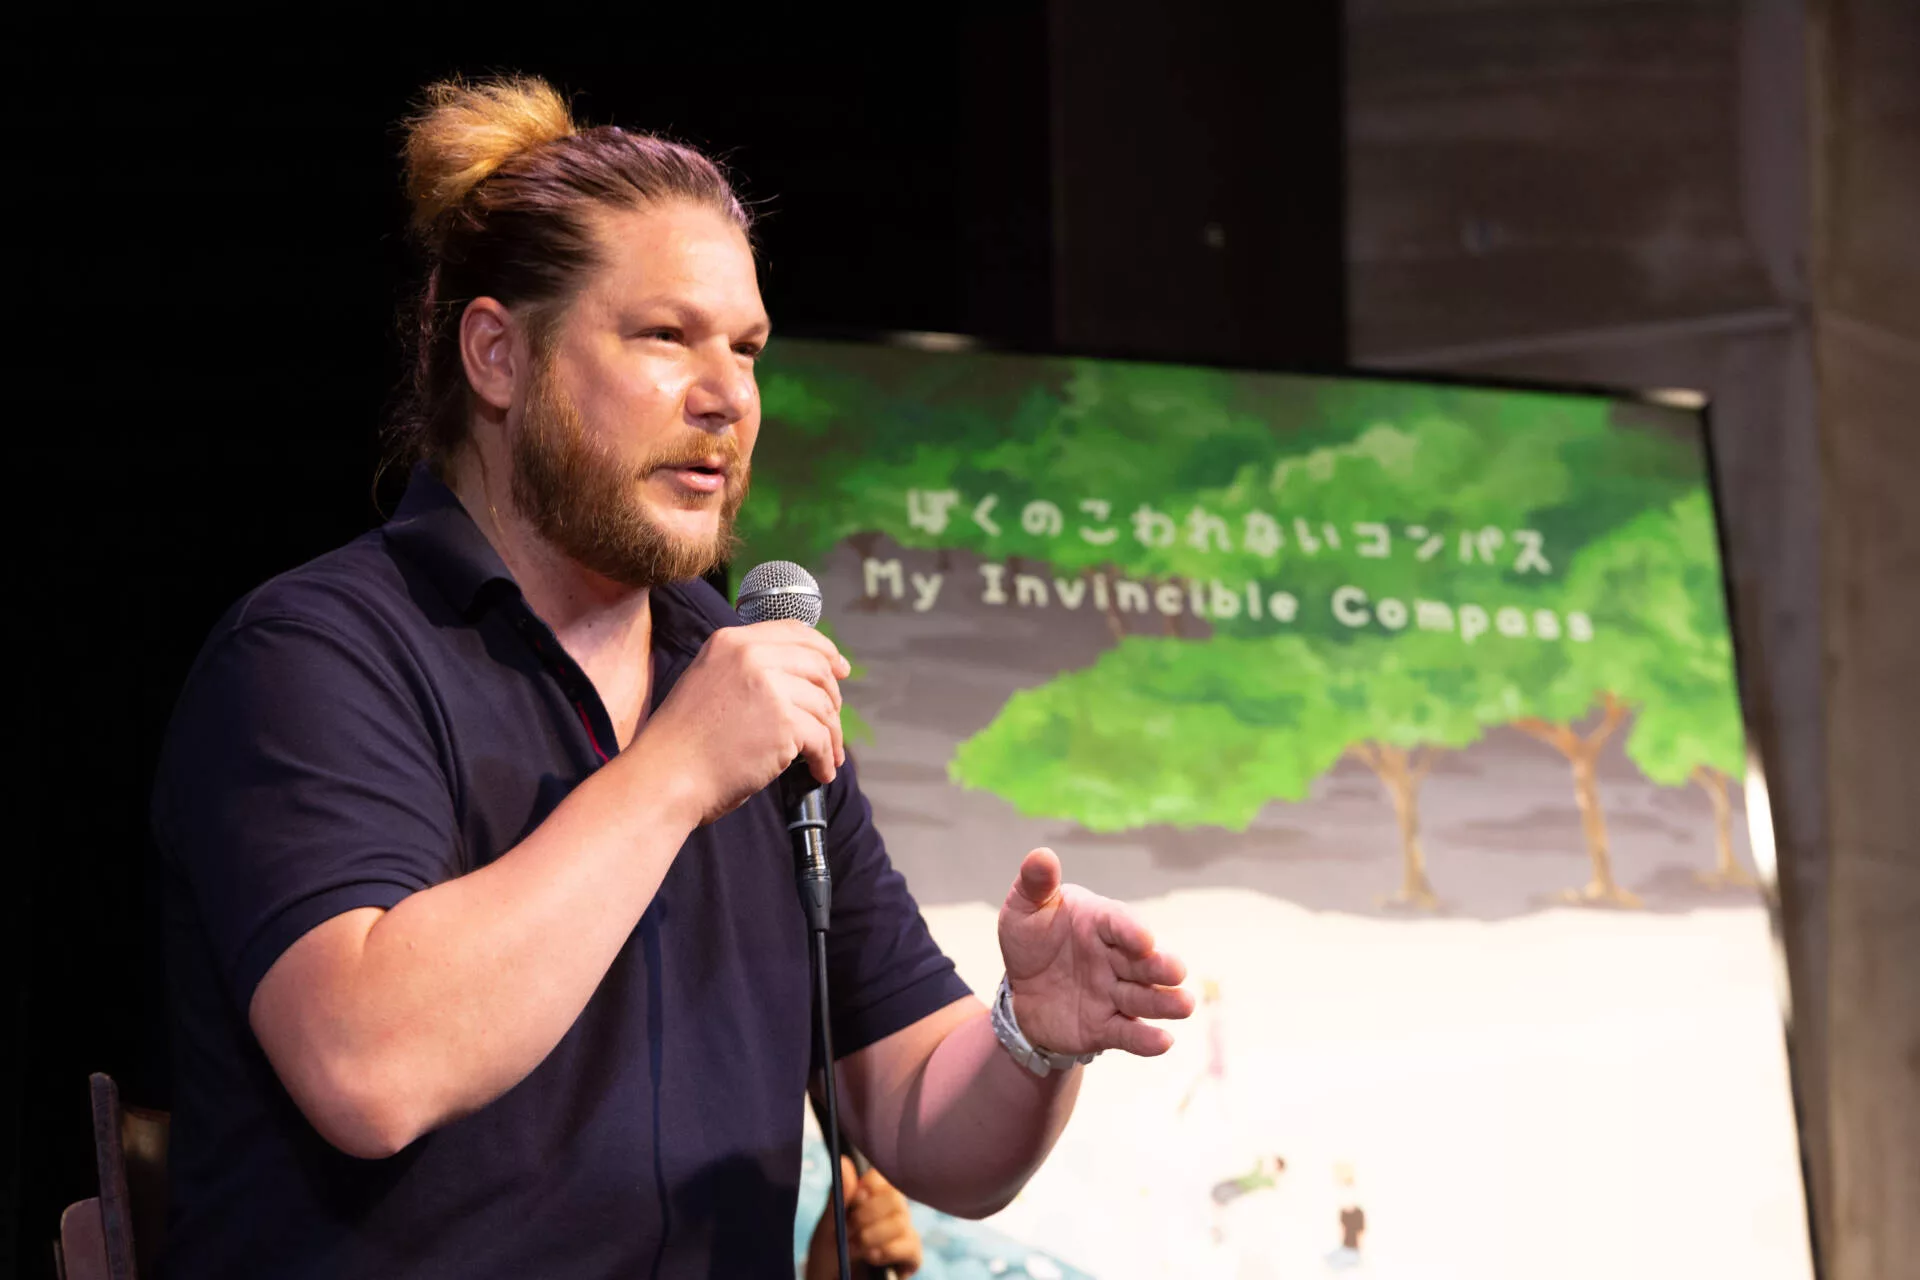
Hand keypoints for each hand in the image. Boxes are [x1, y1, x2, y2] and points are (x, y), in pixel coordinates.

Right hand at [634, 620, 849, 824]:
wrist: (666, 775)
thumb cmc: (685, 742)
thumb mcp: (708, 683)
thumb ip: (747, 671)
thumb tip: (798, 680)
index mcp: (731, 641)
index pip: (793, 632)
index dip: (825, 650)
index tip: (840, 670)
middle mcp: (751, 655)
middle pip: (817, 666)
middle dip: (833, 697)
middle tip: (834, 723)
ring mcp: (769, 686)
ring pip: (823, 705)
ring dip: (831, 735)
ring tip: (827, 757)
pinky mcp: (783, 721)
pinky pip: (821, 738)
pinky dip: (825, 758)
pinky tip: (820, 772)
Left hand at [807, 1156, 922, 1279]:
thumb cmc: (828, 1257)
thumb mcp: (826, 1228)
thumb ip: (838, 1197)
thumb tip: (844, 1161)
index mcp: (872, 1199)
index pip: (883, 1176)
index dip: (871, 1186)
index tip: (857, 1199)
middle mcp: (892, 1213)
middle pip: (894, 1198)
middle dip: (867, 1216)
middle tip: (849, 1231)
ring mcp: (903, 1235)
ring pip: (901, 1221)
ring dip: (873, 1236)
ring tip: (854, 1249)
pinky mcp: (911, 1257)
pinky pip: (911, 1245)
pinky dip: (889, 1250)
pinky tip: (872, 1257)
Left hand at [998, 848, 1193, 1057]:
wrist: (1022, 989)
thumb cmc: (1031, 938)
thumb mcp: (1024, 909)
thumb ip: (1035, 884)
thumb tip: (1042, 854)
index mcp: (1099, 922)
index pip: (1119, 923)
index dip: (1132, 930)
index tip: (1143, 940)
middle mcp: (1114, 958)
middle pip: (1142, 962)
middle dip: (1160, 966)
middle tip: (1176, 971)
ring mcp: (1113, 993)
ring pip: (1143, 998)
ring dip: (1164, 1002)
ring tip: (1185, 1005)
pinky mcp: (1106, 1026)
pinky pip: (1127, 1033)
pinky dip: (1145, 1040)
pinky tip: (1163, 1043)